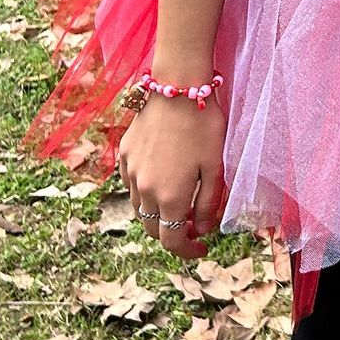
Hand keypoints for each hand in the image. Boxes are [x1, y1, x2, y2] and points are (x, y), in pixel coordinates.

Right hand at [117, 92, 225, 260]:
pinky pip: (131, 185)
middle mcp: (144, 189)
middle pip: (153, 228)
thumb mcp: (215, 168)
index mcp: (170, 197)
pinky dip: (144, 193)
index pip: (172, 241)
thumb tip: (203, 229)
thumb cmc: (203, 126)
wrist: (177, 88)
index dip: (187, 250)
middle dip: (173, 234)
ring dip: (157, 214)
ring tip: (179, 203)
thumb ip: (208, 203)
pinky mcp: (124, 154)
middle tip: (194, 226)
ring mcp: (130, 172)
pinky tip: (161, 180)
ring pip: (139, 209)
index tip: (202, 247)